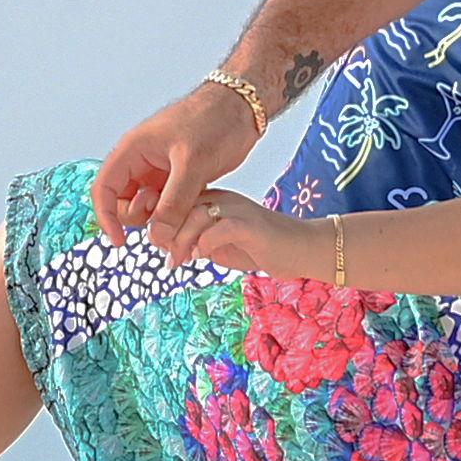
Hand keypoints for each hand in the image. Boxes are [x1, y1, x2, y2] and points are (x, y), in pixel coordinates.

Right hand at [91, 82, 262, 257]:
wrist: (241, 109)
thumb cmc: (214, 122)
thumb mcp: (193, 164)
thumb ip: (174, 202)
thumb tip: (157, 236)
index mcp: (133, 151)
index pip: (103, 189)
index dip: (105, 217)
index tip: (120, 241)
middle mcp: (141, 162)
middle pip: (123, 203)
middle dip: (140, 219)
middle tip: (167, 219)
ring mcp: (159, 171)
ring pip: (147, 208)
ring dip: (160, 220)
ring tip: (186, 215)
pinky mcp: (178, 179)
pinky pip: (167, 205)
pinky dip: (176, 216)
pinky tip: (194, 214)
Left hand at [170, 186, 306, 276]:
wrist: (300, 249)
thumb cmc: (258, 247)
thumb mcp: (219, 246)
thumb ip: (196, 242)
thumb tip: (169, 248)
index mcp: (214, 201)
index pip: (178, 202)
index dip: (163, 223)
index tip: (160, 247)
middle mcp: (223, 199)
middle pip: (183, 205)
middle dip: (168, 234)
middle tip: (169, 260)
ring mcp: (238, 209)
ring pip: (197, 214)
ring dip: (182, 240)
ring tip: (180, 261)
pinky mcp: (251, 224)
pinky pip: (221, 227)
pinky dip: (206, 242)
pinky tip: (201, 256)